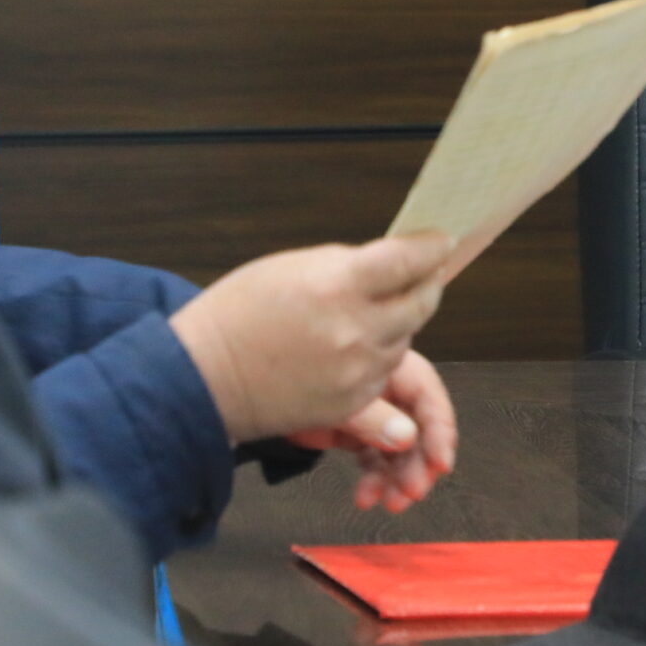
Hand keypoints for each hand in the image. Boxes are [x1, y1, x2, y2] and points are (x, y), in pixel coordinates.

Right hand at [170, 233, 449, 443]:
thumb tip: (390, 262)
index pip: (409, 261)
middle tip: (425, 274)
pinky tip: (354, 345)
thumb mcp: (291, 266)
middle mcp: (355, 330)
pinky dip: (380, 355)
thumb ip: (347, 264)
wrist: (205, 378)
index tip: (440, 242)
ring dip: (401, 321)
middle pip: (422, 301)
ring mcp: (357, 371)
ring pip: (408, 338)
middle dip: (427, 283)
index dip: (432, 249)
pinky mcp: (353, 403)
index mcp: (338, 285)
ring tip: (373, 311)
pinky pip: (386, 372)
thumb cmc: (239, 313)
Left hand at [286, 350, 457, 512]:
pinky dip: (374, 481)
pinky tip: (365, 498)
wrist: (252, 387)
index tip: (440, 465)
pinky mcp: (358, 434)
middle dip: (418, 464)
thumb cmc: (291, 377)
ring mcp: (374, 414)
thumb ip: (373, 418)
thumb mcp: (338, 400)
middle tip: (413, 492)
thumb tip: (407, 438)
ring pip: (399, 451)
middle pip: (419, 429)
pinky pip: (376, 461)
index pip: (427, 398)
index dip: (439, 431)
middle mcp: (388, 391)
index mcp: (390, 368)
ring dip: (398, 479)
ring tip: (392, 503)